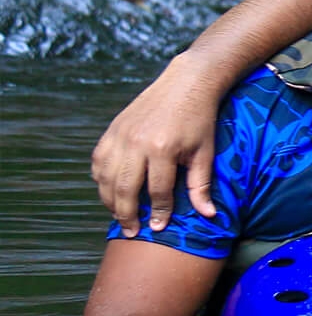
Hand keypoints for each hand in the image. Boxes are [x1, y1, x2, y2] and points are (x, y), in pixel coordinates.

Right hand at [90, 56, 218, 234]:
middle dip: (127, 215)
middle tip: (131, 232)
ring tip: (119, 216)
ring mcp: (120, 135)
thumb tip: (209, 215)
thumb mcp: (205, 152)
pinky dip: (100, 178)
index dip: (158, 212)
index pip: (157, 191)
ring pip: (105, 177)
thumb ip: (201, 185)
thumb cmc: (200, 120)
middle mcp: (136, 143)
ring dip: (109, 200)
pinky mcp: (113, 129)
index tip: (158, 229)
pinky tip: (109, 191)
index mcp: (162, 149)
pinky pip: (98, 160)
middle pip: (124, 189)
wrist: (186, 83)